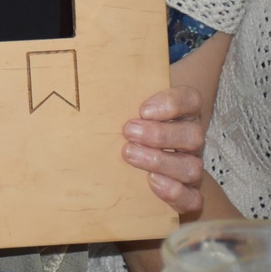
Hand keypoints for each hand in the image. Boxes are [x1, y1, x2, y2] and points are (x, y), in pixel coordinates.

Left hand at [122, 86, 206, 214]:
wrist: (133, 170)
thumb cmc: (124, 130)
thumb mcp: (121, 109)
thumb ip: (114, 97)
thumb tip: (77, 73)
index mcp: (181, 114)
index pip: (190, 100)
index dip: (172, 103)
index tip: (143, 110)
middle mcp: (189, 140)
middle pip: (193, 134)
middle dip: (159, 134)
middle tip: (128, 131)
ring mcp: (190, 167)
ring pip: (192, 167)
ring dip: (161, 161)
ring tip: (130, 155)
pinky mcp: (188, 194)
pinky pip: (193, 198)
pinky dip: (176, 192)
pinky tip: (153, 182)